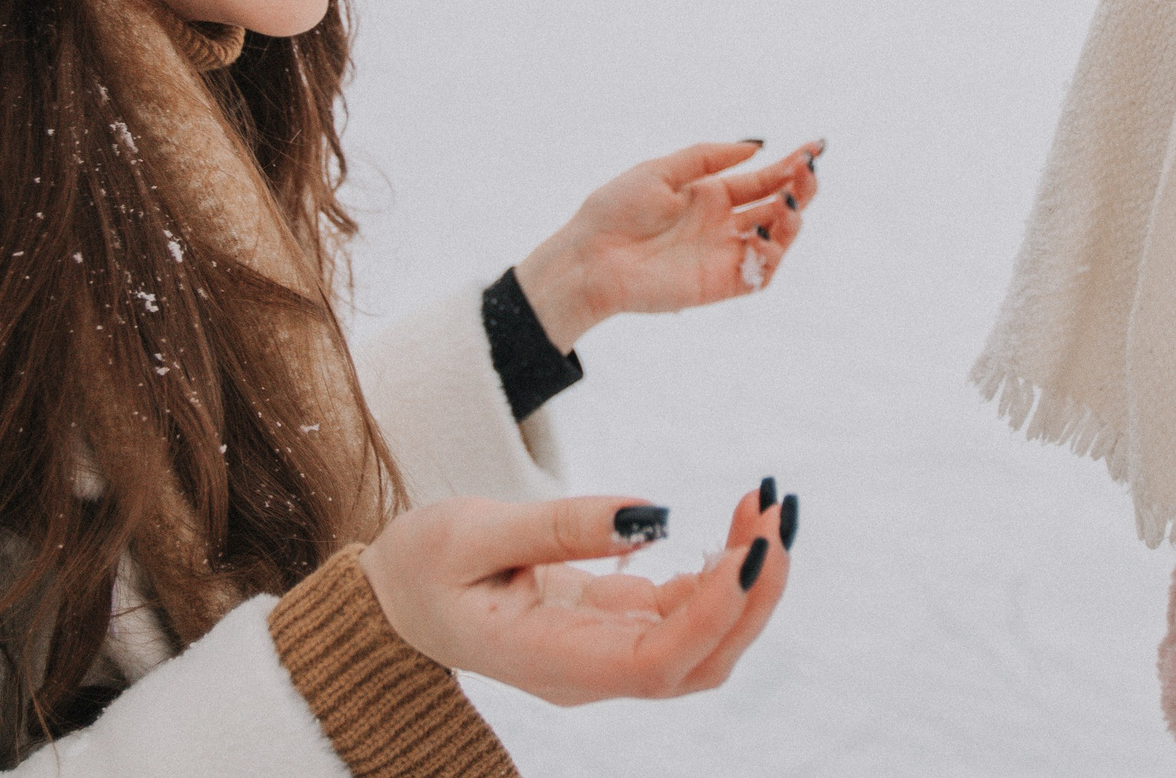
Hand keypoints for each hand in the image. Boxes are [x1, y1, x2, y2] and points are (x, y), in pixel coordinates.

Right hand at [359, 486, 791, 704]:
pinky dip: (721, 569)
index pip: (658, 665)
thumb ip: (558, 526)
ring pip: (704, 638)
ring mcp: (607, 653)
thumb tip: (651, 514)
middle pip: (700, 661)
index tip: (752, 553)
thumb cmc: (420, 565)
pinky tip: (736, 525)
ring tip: (767, 503)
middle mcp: (591, 672)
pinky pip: (686, 611)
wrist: (394, 597)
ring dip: (748, 577)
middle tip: (780, 510)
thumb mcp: (472, 532)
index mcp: (553, 662)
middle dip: (755, 593)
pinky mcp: (614, 626)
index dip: (715, 615)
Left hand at [514, 139, 822, 349]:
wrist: (590, 257)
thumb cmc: (616, 209)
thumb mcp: (661, 170)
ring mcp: (723, 253)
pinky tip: (768, 234)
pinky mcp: (720, 283)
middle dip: (800, 187)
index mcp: (709, 194)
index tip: (814, 147)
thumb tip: (757, 146)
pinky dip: (773, 254)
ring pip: (776, 238)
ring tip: (792, 202)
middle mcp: (721, 223)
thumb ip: (708, 158)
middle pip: (777, 205)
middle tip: (809, 170)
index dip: (791, 165)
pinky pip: (760, 272)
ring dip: (793, 219)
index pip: (762, 179)